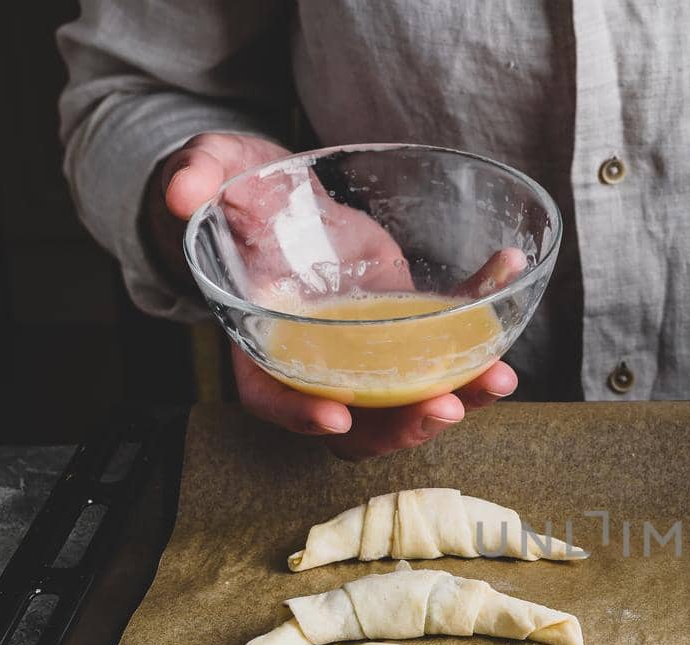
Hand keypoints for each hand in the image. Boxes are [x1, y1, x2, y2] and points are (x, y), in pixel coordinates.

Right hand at [148, 132, 521, 459]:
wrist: (279, 191)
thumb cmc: (234, 191)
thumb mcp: (211, 174)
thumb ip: (196, 178)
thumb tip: (182, 191)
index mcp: (260, 341)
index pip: (272, 397)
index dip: (300, 415)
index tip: (336, 416)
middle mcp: (318, 362)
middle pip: (358, 420)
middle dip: (403, 424)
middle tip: (446, 406)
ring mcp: (366, 352)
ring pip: (410, 398)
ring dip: (459, 396)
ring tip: (499, 379)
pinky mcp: (406, 325)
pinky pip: (446, 336)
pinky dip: (480, 316)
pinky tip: (507, 274)